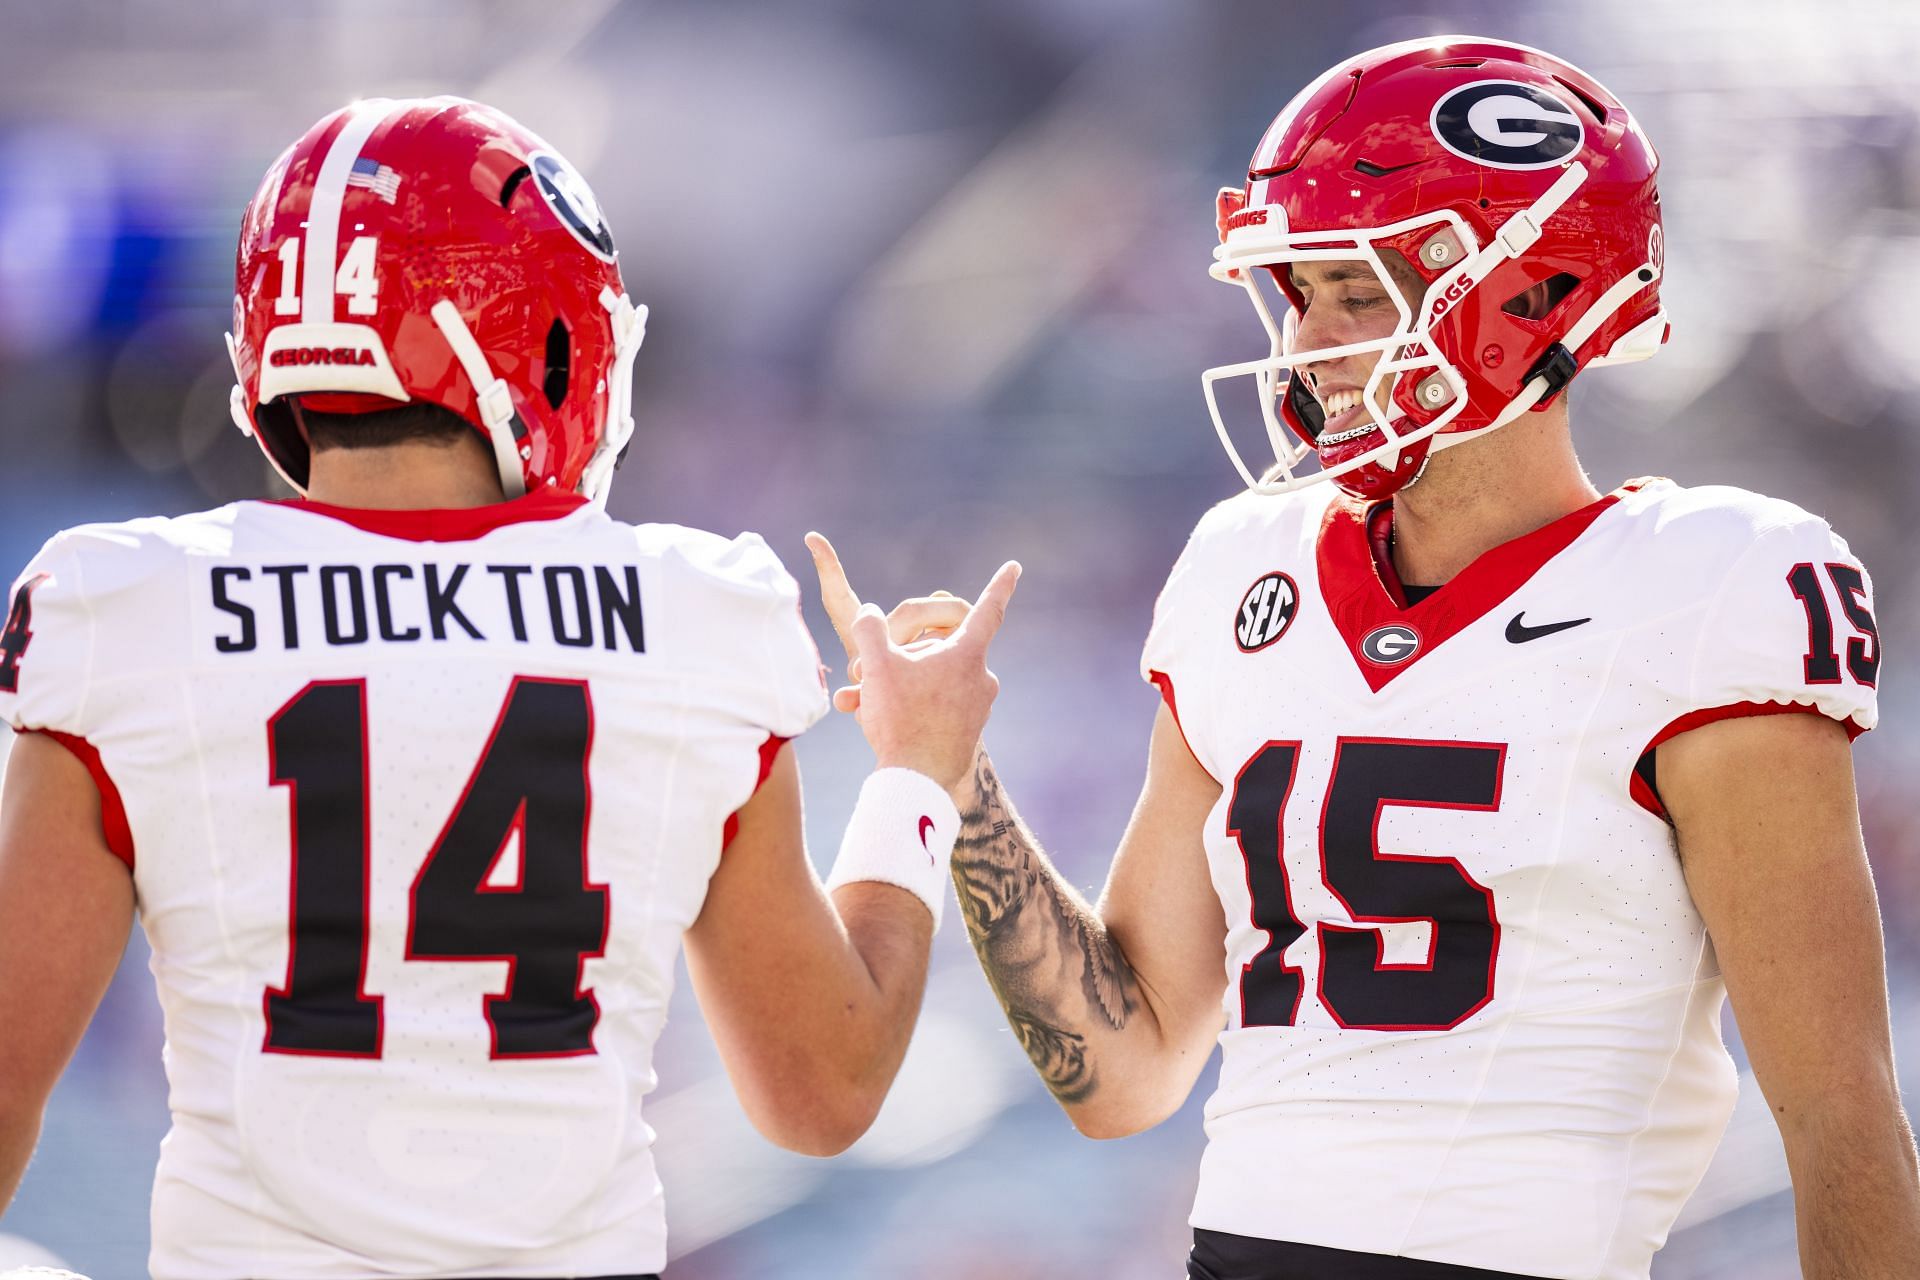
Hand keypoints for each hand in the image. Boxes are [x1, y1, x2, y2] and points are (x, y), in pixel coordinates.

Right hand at [805, 532, 1019, 791]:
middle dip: (899, 658)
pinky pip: (933, 708)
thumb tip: (869, 613)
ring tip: (860, 704)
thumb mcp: (876, 665)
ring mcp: (977, 708)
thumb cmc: (901, 719)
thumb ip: (870, 627)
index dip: (999, 584)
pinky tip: (878, 725)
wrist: (918, 785)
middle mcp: (981, 678)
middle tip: (860, 674)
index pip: (988, 608)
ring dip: (896, 688)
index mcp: (968, 654)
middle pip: (938, 650)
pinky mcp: (967, 732)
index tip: (1014, 566)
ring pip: (930, 682)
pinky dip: (907, 710)